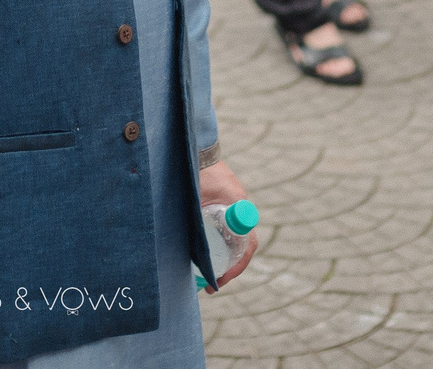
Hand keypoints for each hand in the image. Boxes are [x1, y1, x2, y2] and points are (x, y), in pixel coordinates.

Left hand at [196, 160, 256, 288]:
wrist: (194, 145)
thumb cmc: (194, 169)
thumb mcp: (193, 196)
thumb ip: (194, 216)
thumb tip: (185, 250)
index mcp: (238, 206)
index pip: (248, 244)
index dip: (237, 267)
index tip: (220, 280)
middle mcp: (240, 208)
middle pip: (241, 246)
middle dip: (228, 268)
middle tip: (209, 285)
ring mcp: (233, 205)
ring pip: (232, 239)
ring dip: (222, 258)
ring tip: (203, 275)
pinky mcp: (224, 204)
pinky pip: (226, 229)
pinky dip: (217, 244)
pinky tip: (201, 253)